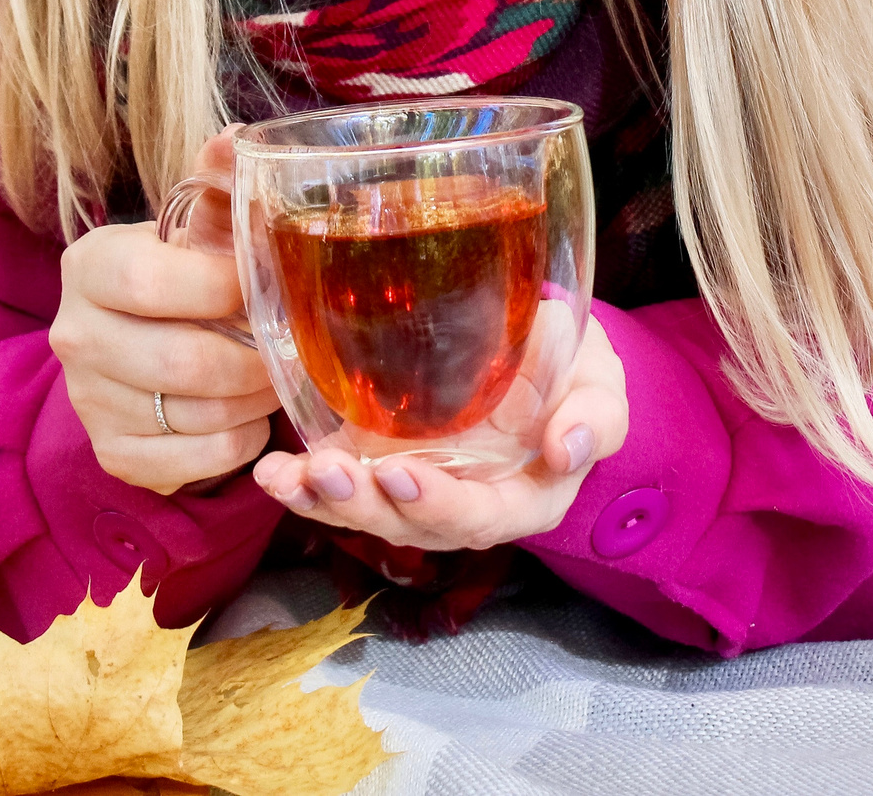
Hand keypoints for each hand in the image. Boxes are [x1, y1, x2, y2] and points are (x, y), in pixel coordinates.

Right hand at [51, 130, 277, 494]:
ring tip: (271, 376)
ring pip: (196, 416)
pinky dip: (236, 441)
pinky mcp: (114, 454)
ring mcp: (87, 401)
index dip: (221, 289)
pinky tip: (243, 414)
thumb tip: (240, 140)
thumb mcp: (197, 224)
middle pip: (180, 363)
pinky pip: (196, 462)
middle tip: (288, 349)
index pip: (150, 281)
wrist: (143, 343)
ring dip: (253, 400)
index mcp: (90, 265)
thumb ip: (220, 181)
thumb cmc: (182, 274)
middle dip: (254, 360)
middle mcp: (74, 335)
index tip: (262, 288)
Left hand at [248, 318, 627, 550]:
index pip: (478, 518)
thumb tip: (565, 447)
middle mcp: (462, 505)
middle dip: (365, 506)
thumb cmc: (573, 371)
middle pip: (410, 524)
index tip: (401, 474)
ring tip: (287, 477)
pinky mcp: (377, 461)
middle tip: (329, 473)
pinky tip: (272, 471)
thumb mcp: (600, 385)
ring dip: (323, 502)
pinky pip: (337, 485)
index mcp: (522, 499)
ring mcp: (415, 486)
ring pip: (367, 511)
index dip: (438, 505)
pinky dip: (300, 483)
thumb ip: (594, 417)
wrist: (537, 347)